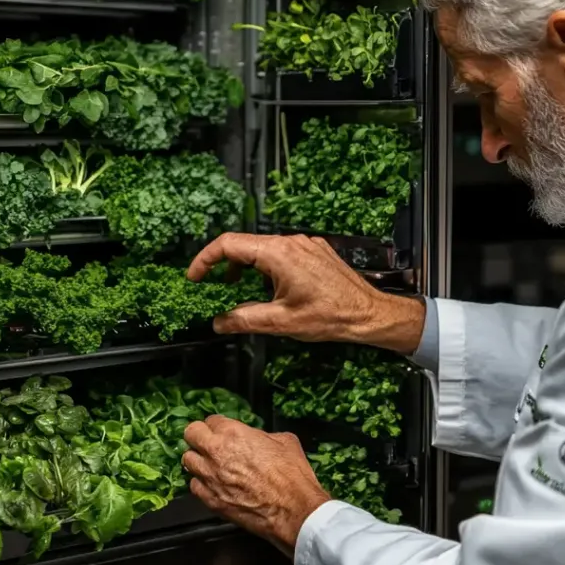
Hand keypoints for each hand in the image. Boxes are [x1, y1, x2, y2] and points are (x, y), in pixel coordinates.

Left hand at [183, 415, 330, 555]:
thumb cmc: (292, 475)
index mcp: (233, 433)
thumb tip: (257, 439)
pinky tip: (214, 485)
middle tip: (209, 443)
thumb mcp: (284, 441)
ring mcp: (210, 477)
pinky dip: (202, 484)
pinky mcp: (210, 500)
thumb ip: (262, 435)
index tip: (223, 431)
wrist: (293, 510)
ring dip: (198, 460)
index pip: (211, 420)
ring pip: (187, 460)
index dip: (218, 425)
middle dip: (199, 436)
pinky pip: (194, 486)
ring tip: (210, 465)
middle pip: (190, 434)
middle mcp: (215, 452)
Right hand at [187, 232, 425, 353]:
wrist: (370, 314)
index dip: (205, 260)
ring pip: (263, 249)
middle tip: (211, 288)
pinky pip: (281, 252)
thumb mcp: (280, 322)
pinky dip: (266, 267)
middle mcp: (290, 242)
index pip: (228, 244)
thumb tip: (217, 322)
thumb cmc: (329, 317)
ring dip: (245, 267)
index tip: (194, 279)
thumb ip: (243, 319)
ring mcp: (304, 243)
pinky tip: (269, 289)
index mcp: (278, 253)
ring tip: (239, 291)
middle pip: (244, 244)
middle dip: (223, 265)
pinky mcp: (315, 250)